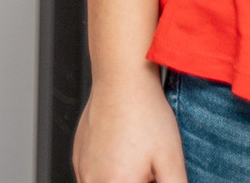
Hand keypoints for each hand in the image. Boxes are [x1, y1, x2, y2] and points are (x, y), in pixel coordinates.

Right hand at [72, 64, 184, 182]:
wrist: (121, 77)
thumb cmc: (145, 113)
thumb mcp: (171, 161)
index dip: (150, 181)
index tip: (155, 174)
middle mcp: (92, 179)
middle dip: (136, 180)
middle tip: (150, 170)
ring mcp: (82, 167)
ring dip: (121, 180)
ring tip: (140, 164)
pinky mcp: (78, 155)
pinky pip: (92, 177)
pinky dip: (108, 176)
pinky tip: (126, 158)